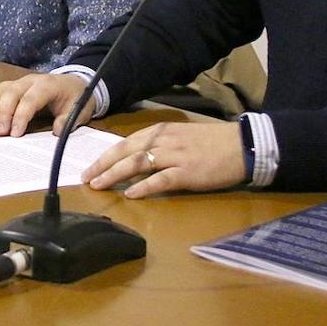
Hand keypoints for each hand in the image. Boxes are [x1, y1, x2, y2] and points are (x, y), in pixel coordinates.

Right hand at [0, 73, 93, 136]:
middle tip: (0, 133)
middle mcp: (30, 81)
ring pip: (0, 90)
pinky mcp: (12, 86)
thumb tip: (57, 131)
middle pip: (10, 92)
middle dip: (3, 113)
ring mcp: (20, 82)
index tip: (14, 134)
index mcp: (48, 85)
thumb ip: (69, 120)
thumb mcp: (80, 110)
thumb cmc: (76, 98)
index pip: (30, 99)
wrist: (75, 83)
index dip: (20, 116)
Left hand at [83, 121, 246, 198]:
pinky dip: (143, 187)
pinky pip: (160, 180)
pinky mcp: (187, 173)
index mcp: (160, 131)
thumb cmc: (212, 142)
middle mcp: (163, 140)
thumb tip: (136, 158)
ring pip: (137, 163)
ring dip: (115, 174)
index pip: (125, 143)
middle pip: (125, 151)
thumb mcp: (180, 137)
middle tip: (85, 178)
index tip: (90, 168)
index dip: (105, 156)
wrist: (241, 145)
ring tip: (99, 185)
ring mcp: (174, 156)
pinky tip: (131, 194)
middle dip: (102, 165)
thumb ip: (159, 145)